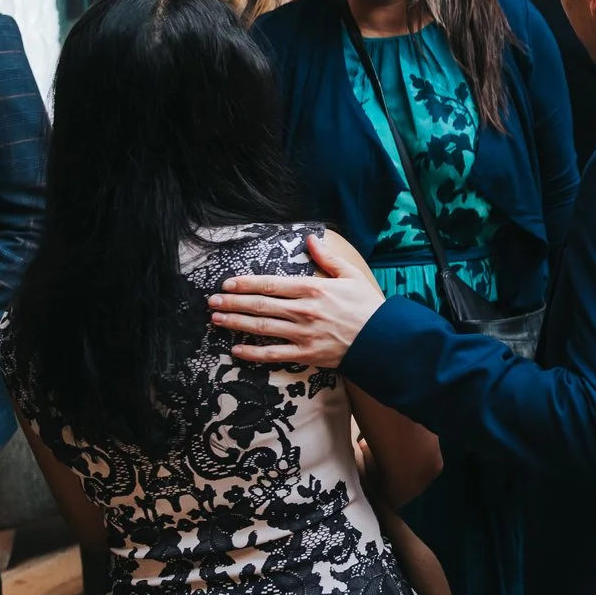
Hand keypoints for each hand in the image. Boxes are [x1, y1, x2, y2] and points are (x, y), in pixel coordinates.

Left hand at [211, 231, 387, 367]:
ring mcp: (303, 334)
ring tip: (217, 320)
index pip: (271, 285)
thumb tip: (311, 240)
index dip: (246, 284)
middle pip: (260, 306)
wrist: (383, 339)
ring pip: (261, 328)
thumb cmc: (368, 306)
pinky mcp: (305, 355)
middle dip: (233, 303)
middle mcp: (303, 311)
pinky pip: (273, 354)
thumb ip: (328, 257)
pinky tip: (236, 350)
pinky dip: (252, 353)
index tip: (227, 284)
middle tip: (212, 302)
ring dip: (236, 324)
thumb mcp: (351, 275)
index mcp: (313, 289)